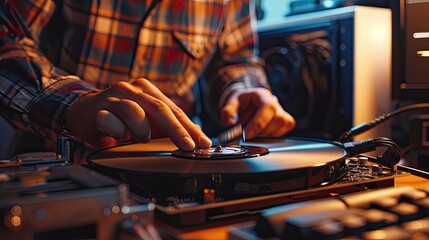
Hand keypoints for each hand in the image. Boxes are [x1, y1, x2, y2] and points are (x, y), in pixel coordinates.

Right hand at [64, 78, 211, 149]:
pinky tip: (118, 136)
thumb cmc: (119, 118)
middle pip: (160, 108)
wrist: (83, 111)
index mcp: (147, 91)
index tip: (203, 143)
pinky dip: (118, 131)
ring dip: (141, 130)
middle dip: (177, 130)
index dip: (190, 128)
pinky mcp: (97, 108)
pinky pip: (110, 120)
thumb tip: (195, 140)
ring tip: (141, 138)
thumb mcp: (146, 122)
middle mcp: (132, 89)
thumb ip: (167, 127)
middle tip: (188, 146)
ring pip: (134, 111)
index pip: (174, 110)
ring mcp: (113, 97)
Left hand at [220, 87, 294, 138]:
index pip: (267, 107)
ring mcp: (281, 112)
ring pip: (281, 126)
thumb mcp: (230, 104)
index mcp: (262, 95)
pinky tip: (261, 135)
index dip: (259, 122)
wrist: (245, 104)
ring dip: (266, 135)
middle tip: (247, 136)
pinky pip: (283, 131)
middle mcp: (274, 102)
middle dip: (260, 131)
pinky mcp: (285, 122)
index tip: (248, 134)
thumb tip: (230, 123)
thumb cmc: (240, 103)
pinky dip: (272, 136)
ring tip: (253, 134)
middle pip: (277, 118)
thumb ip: (228, 112)